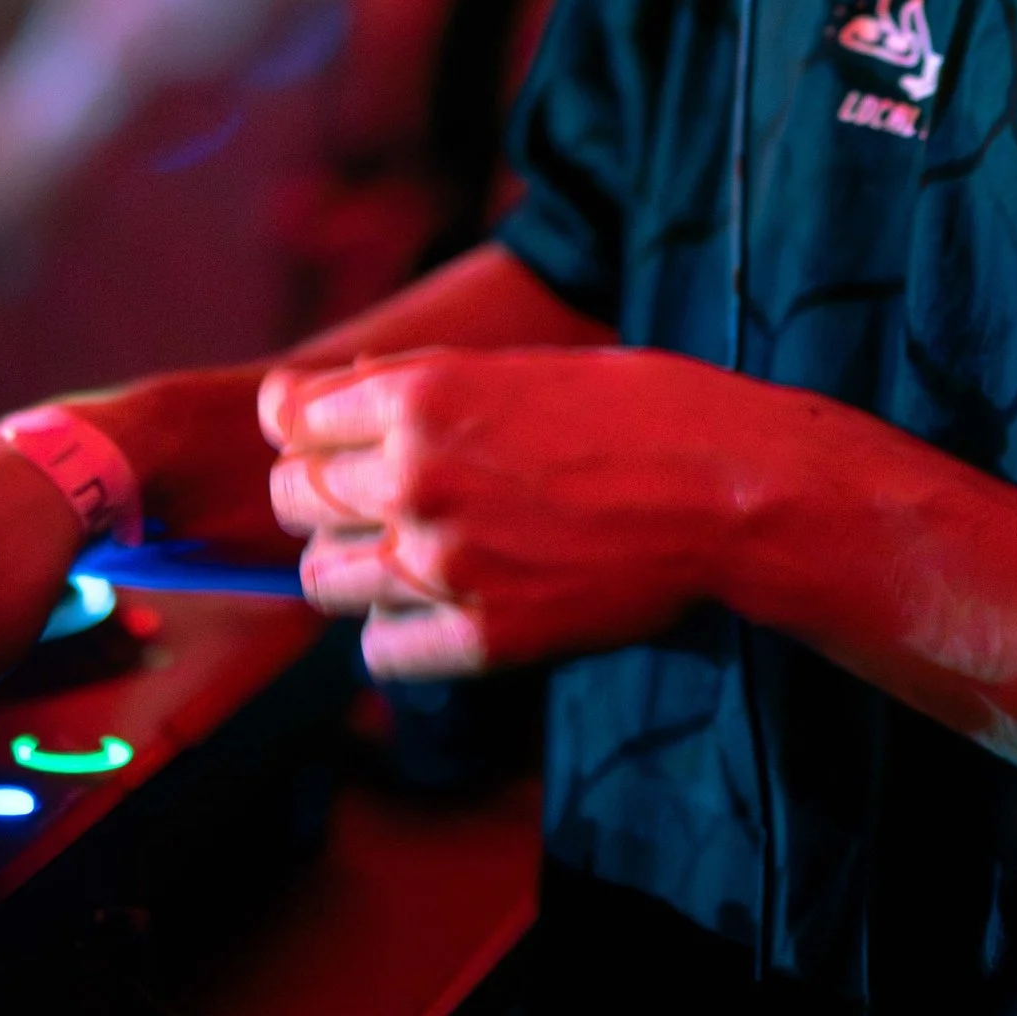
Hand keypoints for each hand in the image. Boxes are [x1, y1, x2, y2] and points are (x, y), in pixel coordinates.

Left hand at [259, 345, 748, 680]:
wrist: (729, 489)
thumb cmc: (636, 409)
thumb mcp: (519, 365)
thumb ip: (418, 380)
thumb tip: (339, 390)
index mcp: (421, 393)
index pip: (287, 417)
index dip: (301, 428)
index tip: (324, 440)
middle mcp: (415, 476)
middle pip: (291, 501)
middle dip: (321, 498)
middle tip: (372, 501)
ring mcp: (445, 561)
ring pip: (323, 581)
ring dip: (358, 566)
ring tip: (416, 553)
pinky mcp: (485, 636)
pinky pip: (382, 650)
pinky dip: (401, 632)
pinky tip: (444, 606)